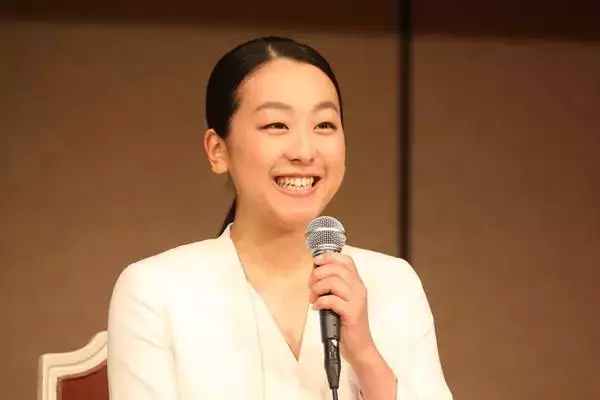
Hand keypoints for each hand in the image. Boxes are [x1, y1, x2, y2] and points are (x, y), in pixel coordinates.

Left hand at [309, 252, 377, 367]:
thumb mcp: (341, 300)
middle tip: (311, 285)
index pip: (346, 261)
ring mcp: (357, 300)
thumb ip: (333, 287)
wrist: (359, 346)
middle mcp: (359, 288)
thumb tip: (315, 274)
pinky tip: (317, 307)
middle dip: (318, 274)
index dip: (329, 257)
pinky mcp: (352, 312)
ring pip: (333, 282)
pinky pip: (332, 300)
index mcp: (357, 283)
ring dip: (317, 288)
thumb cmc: (346, 323)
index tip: (316, 262)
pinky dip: (320, 302)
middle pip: (336, 268)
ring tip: (313, 298)